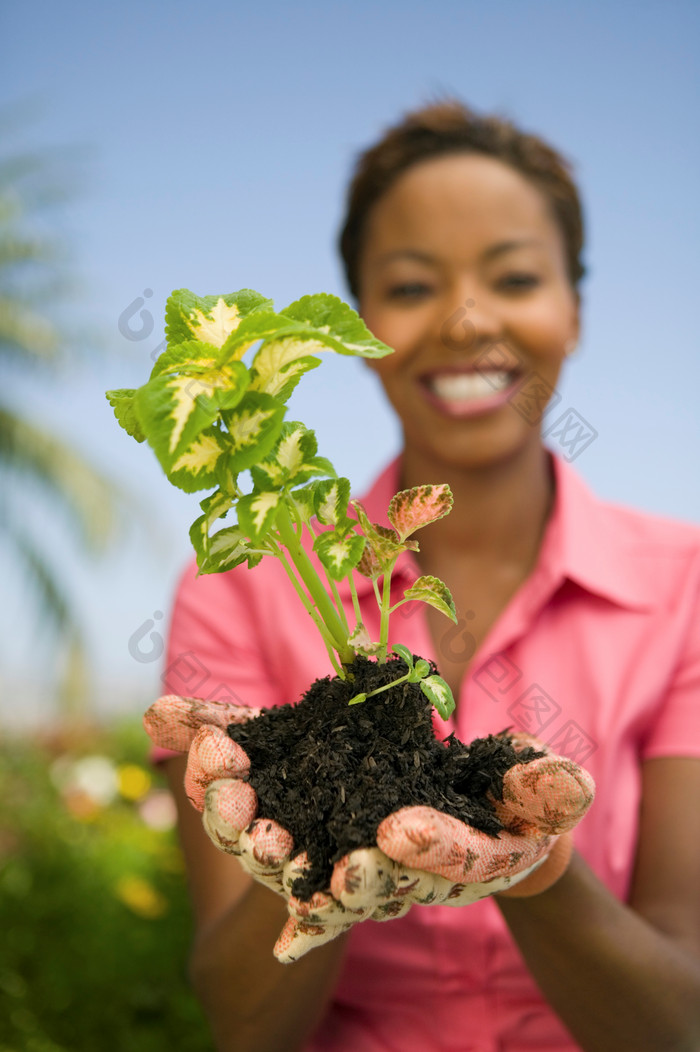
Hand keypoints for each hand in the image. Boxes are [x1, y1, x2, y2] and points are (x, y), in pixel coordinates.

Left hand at [145, 700, 593, 960]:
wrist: (473, 805)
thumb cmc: (510, 805)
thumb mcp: (539, 795)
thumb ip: (546, 792)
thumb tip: (563, 785)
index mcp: (416, 867)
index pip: (407, 873)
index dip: (403, 857)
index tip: (393, 838)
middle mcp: (356, 857)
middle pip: (306, 864)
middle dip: (276, 844)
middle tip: (250, 824)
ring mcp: (319, 821)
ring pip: (259, 821)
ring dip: (228, 798)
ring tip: (206, 761)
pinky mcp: (294, 776)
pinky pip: (244, 758)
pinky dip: (207, 733)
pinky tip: (164, 713)